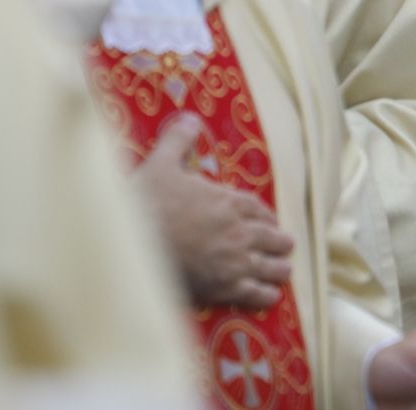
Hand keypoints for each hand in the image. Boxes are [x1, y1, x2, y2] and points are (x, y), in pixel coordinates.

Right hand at [134, 115, 294, 308]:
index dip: (266, 217)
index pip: (259, 210)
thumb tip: (190, 118)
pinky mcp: (222, 288)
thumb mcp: (162, 163)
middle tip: (285, 245)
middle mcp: (240, 232)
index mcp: (229, 202)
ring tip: (285, 270)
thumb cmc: (146, 202)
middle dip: (278, 242)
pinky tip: (271, 297)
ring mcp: (234, 262)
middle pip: (271, 238)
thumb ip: (179, 140)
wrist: (130, 246)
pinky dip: (265, 295)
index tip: (269, 222)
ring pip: (269, 266)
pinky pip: (254, 294)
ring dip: (279, 268)